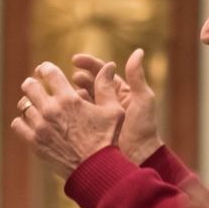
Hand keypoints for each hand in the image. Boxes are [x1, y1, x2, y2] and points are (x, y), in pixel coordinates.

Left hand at [11, 60, 124, 177]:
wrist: (96, 169)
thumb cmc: (107, 139)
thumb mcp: (113, 111)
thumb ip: (107, 86)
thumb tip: (109, 66)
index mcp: (69, 98)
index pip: (48, 72)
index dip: (45, 68)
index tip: (44, 70)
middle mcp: (51, 110)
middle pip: (29, 86)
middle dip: (33, 83)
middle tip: (37, 86)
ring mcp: (40, 126)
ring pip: (23, 105)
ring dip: (29, 103)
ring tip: (35, 105)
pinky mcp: (34, 142)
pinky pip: (17, 124)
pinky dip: (22, 121)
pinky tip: (31, 122)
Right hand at [71, 48, 162, 163]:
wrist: (139, 156)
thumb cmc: (143, 127)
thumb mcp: (142, 99)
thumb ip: (137, 76)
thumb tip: (138, 52)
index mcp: (120, 90)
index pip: (102, 72)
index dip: (88, 64)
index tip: (75, 60)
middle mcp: (108, 100)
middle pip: (88, 83)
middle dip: (76, 78)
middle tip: (69, 77)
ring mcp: (98, 114)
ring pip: (80, 99)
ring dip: (71, 93)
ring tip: (65, 93)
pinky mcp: (91, 127)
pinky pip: (78, 115)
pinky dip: (70, 110)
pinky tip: (65, 108)